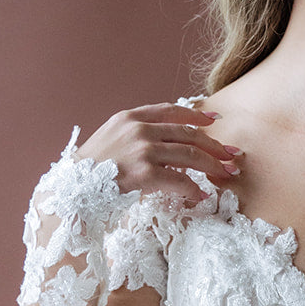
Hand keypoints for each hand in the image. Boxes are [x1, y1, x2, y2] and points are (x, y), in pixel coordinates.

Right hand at [74, 102, 241, 206]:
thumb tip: (167, 143)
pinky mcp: (145, 173)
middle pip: (187, 133)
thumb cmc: (91, 170)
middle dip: (214, 145)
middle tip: (232, 155)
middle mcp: (139, 129)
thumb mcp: (111, 139)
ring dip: (212, 166)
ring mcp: (142, 149)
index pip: (172, 110)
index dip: (196, 114)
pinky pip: (179, 180)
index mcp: (131, 117)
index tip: (214, 120)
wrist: (72, 188)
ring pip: (189, 155)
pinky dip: (193, 189)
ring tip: (226, 175)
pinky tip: (201, 195)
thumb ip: (135, 134)